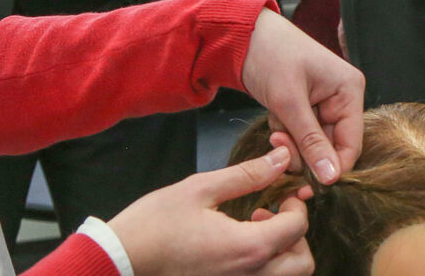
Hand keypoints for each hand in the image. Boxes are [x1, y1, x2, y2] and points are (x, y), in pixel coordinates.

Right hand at [109, 145, 314, 275]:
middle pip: (302, 263)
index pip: (298, 228)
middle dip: (297, 235)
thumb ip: (247, 175)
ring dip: (282, 252)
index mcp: (248, 247)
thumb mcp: (201, 188)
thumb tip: (282, 159)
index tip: (282, 191)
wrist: (122, 260)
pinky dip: (264, 265)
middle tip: (272, 211)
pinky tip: (238, 244)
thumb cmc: (155, 224)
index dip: (296, 205)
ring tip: (253, 226)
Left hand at [240, 9, 363, 184]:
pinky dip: (286, 132)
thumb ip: (311, 141)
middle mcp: (342, 97)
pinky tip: (275, 116)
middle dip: (302, 150)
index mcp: (349, 90)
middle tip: (278, 139)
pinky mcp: (307, 106)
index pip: (351, 144)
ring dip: (291, 142)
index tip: (307, 185)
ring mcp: (325, 103)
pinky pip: (300, 134)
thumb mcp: (289, 101)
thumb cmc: (270, 55)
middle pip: (331, 147)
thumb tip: (331, 178)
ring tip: (275, 125)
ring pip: (313, 144)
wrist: (243, 35)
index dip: (331, 168)